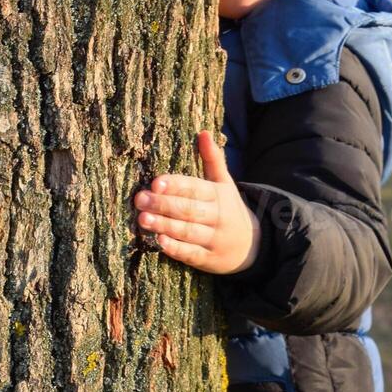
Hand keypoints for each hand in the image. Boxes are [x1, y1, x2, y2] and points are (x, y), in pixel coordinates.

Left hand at [133, 130, 261, 274]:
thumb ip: (213, 159)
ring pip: (187, 231)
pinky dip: (175, 249)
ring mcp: (213, 239)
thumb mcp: (224, 184)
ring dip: (164, 225)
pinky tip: (159, 242)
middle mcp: (216, 216)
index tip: (155, 182)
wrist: (251, 246)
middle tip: (140, 199)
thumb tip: (204, 132)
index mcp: (218, 195)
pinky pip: (191, 254)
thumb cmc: (228, 209)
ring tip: (143, 219)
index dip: (176, 185)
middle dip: (163, 204)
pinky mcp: (208, 259)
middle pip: (188, 209)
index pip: (195, 188)